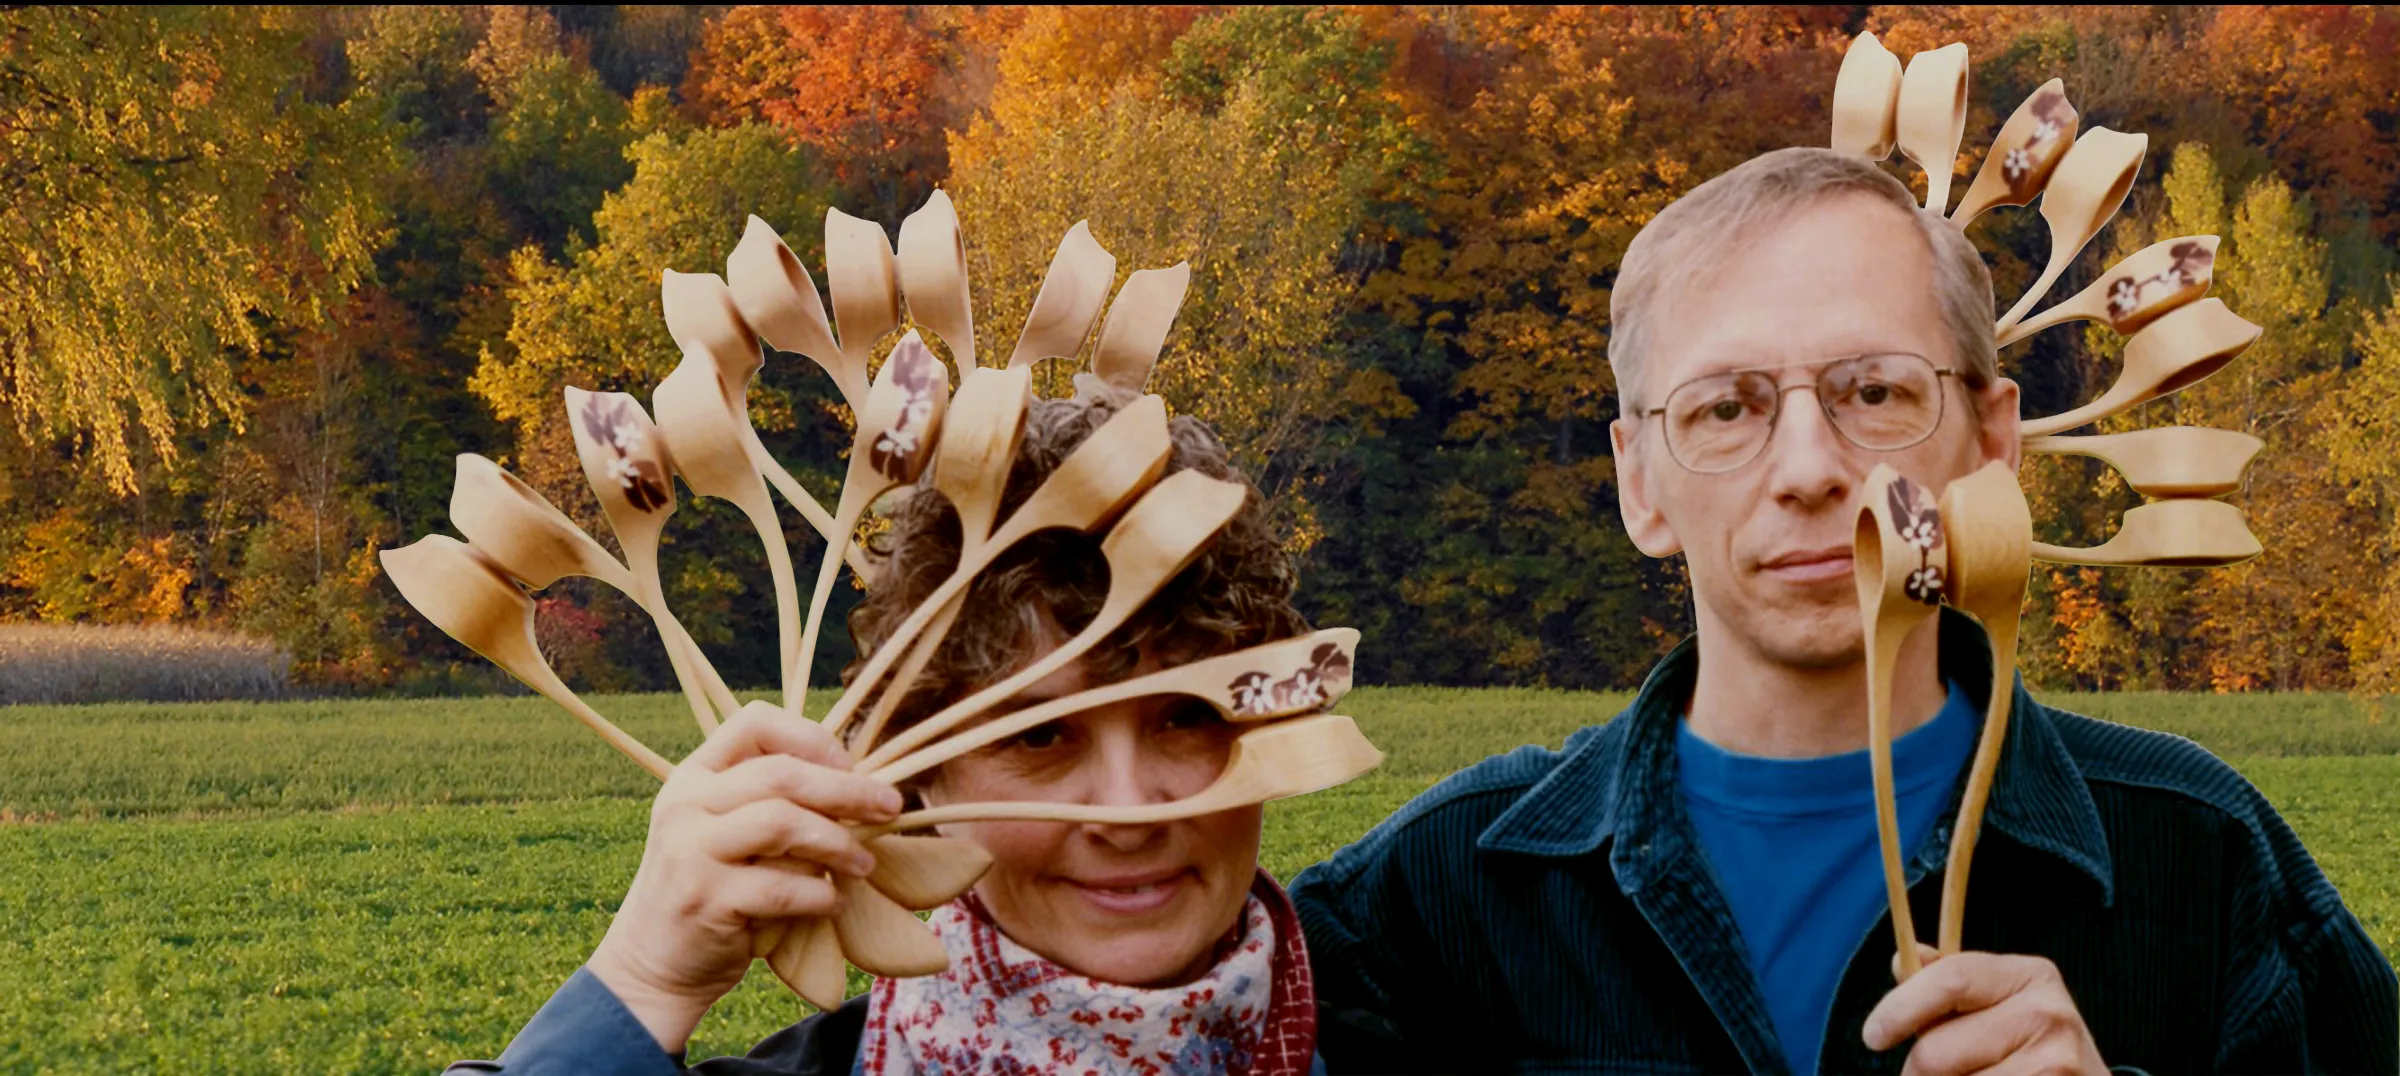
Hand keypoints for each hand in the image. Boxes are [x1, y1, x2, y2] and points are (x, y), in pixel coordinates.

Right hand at [585, 702, 903, 1053]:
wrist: (654, 963)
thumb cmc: (712, 890)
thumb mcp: (726, 833)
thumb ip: (771, 802)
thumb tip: (860, 782)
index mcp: (693, 776)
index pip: (754, 723)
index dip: (811, 737)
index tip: (849, 764)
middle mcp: (685, 804)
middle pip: (781, 774)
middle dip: (847, 789)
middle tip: (890, 807)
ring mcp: (689, 850)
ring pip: (783, 823)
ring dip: (838, 842)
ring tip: (864, 864)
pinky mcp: (704, 899)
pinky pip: (783, 886)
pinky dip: (821, 894)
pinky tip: (834, 902)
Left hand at [1864, 944, 2106, 1075]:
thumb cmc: (2029, 1045)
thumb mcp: (1998, 1002)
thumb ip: (1946, 983)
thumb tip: (1902, 960)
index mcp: (2030, 975)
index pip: (1949, 979)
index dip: (1899, 1009)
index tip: (1873, 1036)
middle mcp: (2048, 1014)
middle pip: (1935, 1052)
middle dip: (1919, 1070)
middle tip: (1937, 1073)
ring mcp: (2056, 1064)